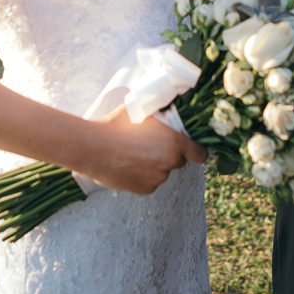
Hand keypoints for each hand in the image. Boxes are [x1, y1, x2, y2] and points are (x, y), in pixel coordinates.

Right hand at [82, 109, 206, 195]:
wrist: (93, 147)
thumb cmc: (115, 124)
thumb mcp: (142, 111)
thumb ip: (159, 113)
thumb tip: (167, 104)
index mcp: (174, 142)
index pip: (199, 154)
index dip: (196, 151)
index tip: (193, 150)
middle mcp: (170, 162)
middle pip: (178, 161)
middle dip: (169, 155)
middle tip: (151, 146)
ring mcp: (157, 178)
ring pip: (161, 172)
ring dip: (154, 166)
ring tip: (134, 155)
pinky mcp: (144, 189)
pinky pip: (149, 182)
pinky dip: (142, 176)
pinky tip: (128, 165)